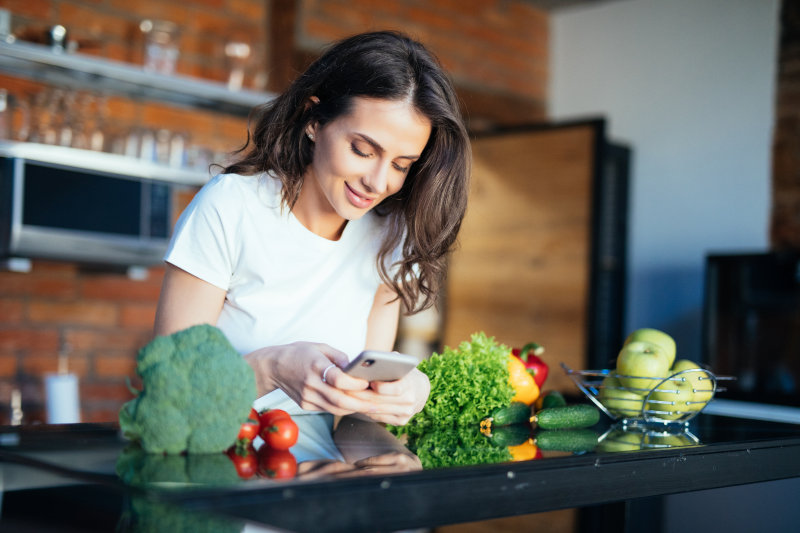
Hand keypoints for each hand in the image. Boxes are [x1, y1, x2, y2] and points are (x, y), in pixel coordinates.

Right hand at [245, 342, 378, 415]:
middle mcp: (310, 384)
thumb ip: (339, 357)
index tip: (366, 383)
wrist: (273, 366)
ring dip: (354, 409)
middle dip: (360, 404)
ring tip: (370, 407)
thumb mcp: (320, 347)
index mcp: (315, 365)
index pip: (338, 379)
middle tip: (376, 404)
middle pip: (339, 399)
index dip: (354, 384)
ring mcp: (307, 397)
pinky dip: (342, 408)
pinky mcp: (305, 405)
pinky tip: (354, 406)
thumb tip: (357, 368)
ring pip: (335, 408)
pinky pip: (328, 409)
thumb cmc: (299, 353)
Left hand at [336, 368, 430, 425]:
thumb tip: (369, 361)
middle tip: (346, 389)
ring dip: (360, 404)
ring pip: (377, 410)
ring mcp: (406, 413)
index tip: (369, 382)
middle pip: (381, 400)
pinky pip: (379, 417)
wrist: (421, 390)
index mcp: (412, 385)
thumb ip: (388, 361)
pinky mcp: (401, 421)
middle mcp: (410, 402)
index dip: (381, 387)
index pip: (396, 388)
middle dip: (362, 395)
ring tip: (347, 396)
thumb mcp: (400, 363)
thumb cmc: (405, 373)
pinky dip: (366, 410)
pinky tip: (356, 404)